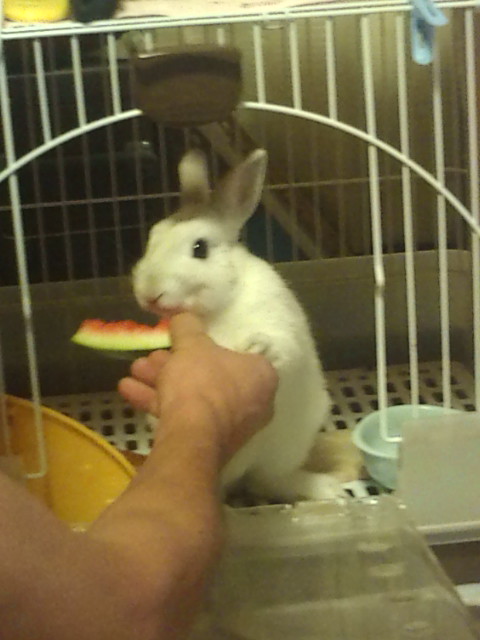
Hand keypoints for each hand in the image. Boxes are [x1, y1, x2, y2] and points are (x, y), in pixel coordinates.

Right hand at [118, 313, 277, 464]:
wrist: (190, 439)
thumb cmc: (201, 383)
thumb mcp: (192, 345)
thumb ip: (188, 326)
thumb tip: (182, 316)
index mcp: (262, 375)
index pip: (236, 353)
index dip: (207, 344)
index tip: (183, 341)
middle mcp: (254, 402)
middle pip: (209, 375)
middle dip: (174, 364)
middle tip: (151, 357)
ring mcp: (231, 427)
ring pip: (194, 396)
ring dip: (162, 381)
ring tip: (134, 371)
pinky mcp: (209, 444)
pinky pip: (186, 416)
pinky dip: (159, 403)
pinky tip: (127, 392)